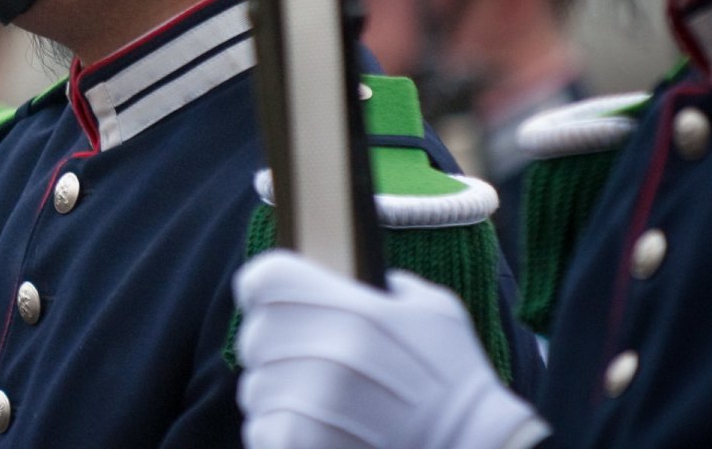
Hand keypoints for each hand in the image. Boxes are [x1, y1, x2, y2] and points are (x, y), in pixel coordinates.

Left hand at [235, 250, 548, 448]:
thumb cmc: (456, 384)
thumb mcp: (435, 311)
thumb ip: (387, 285)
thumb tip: (355, 279)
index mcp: (355, 309)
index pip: (263, 279)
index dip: (263, 290)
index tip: (273, 302)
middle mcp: (329, 350)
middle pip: (255, 334)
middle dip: (275, 349)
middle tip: (308, 365)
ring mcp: (315, 400)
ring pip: (256, 386)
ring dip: (277, 395)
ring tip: (318, 405)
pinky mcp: (301, 441)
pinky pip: (261, 429)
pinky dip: (277, 432)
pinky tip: (310, 431)